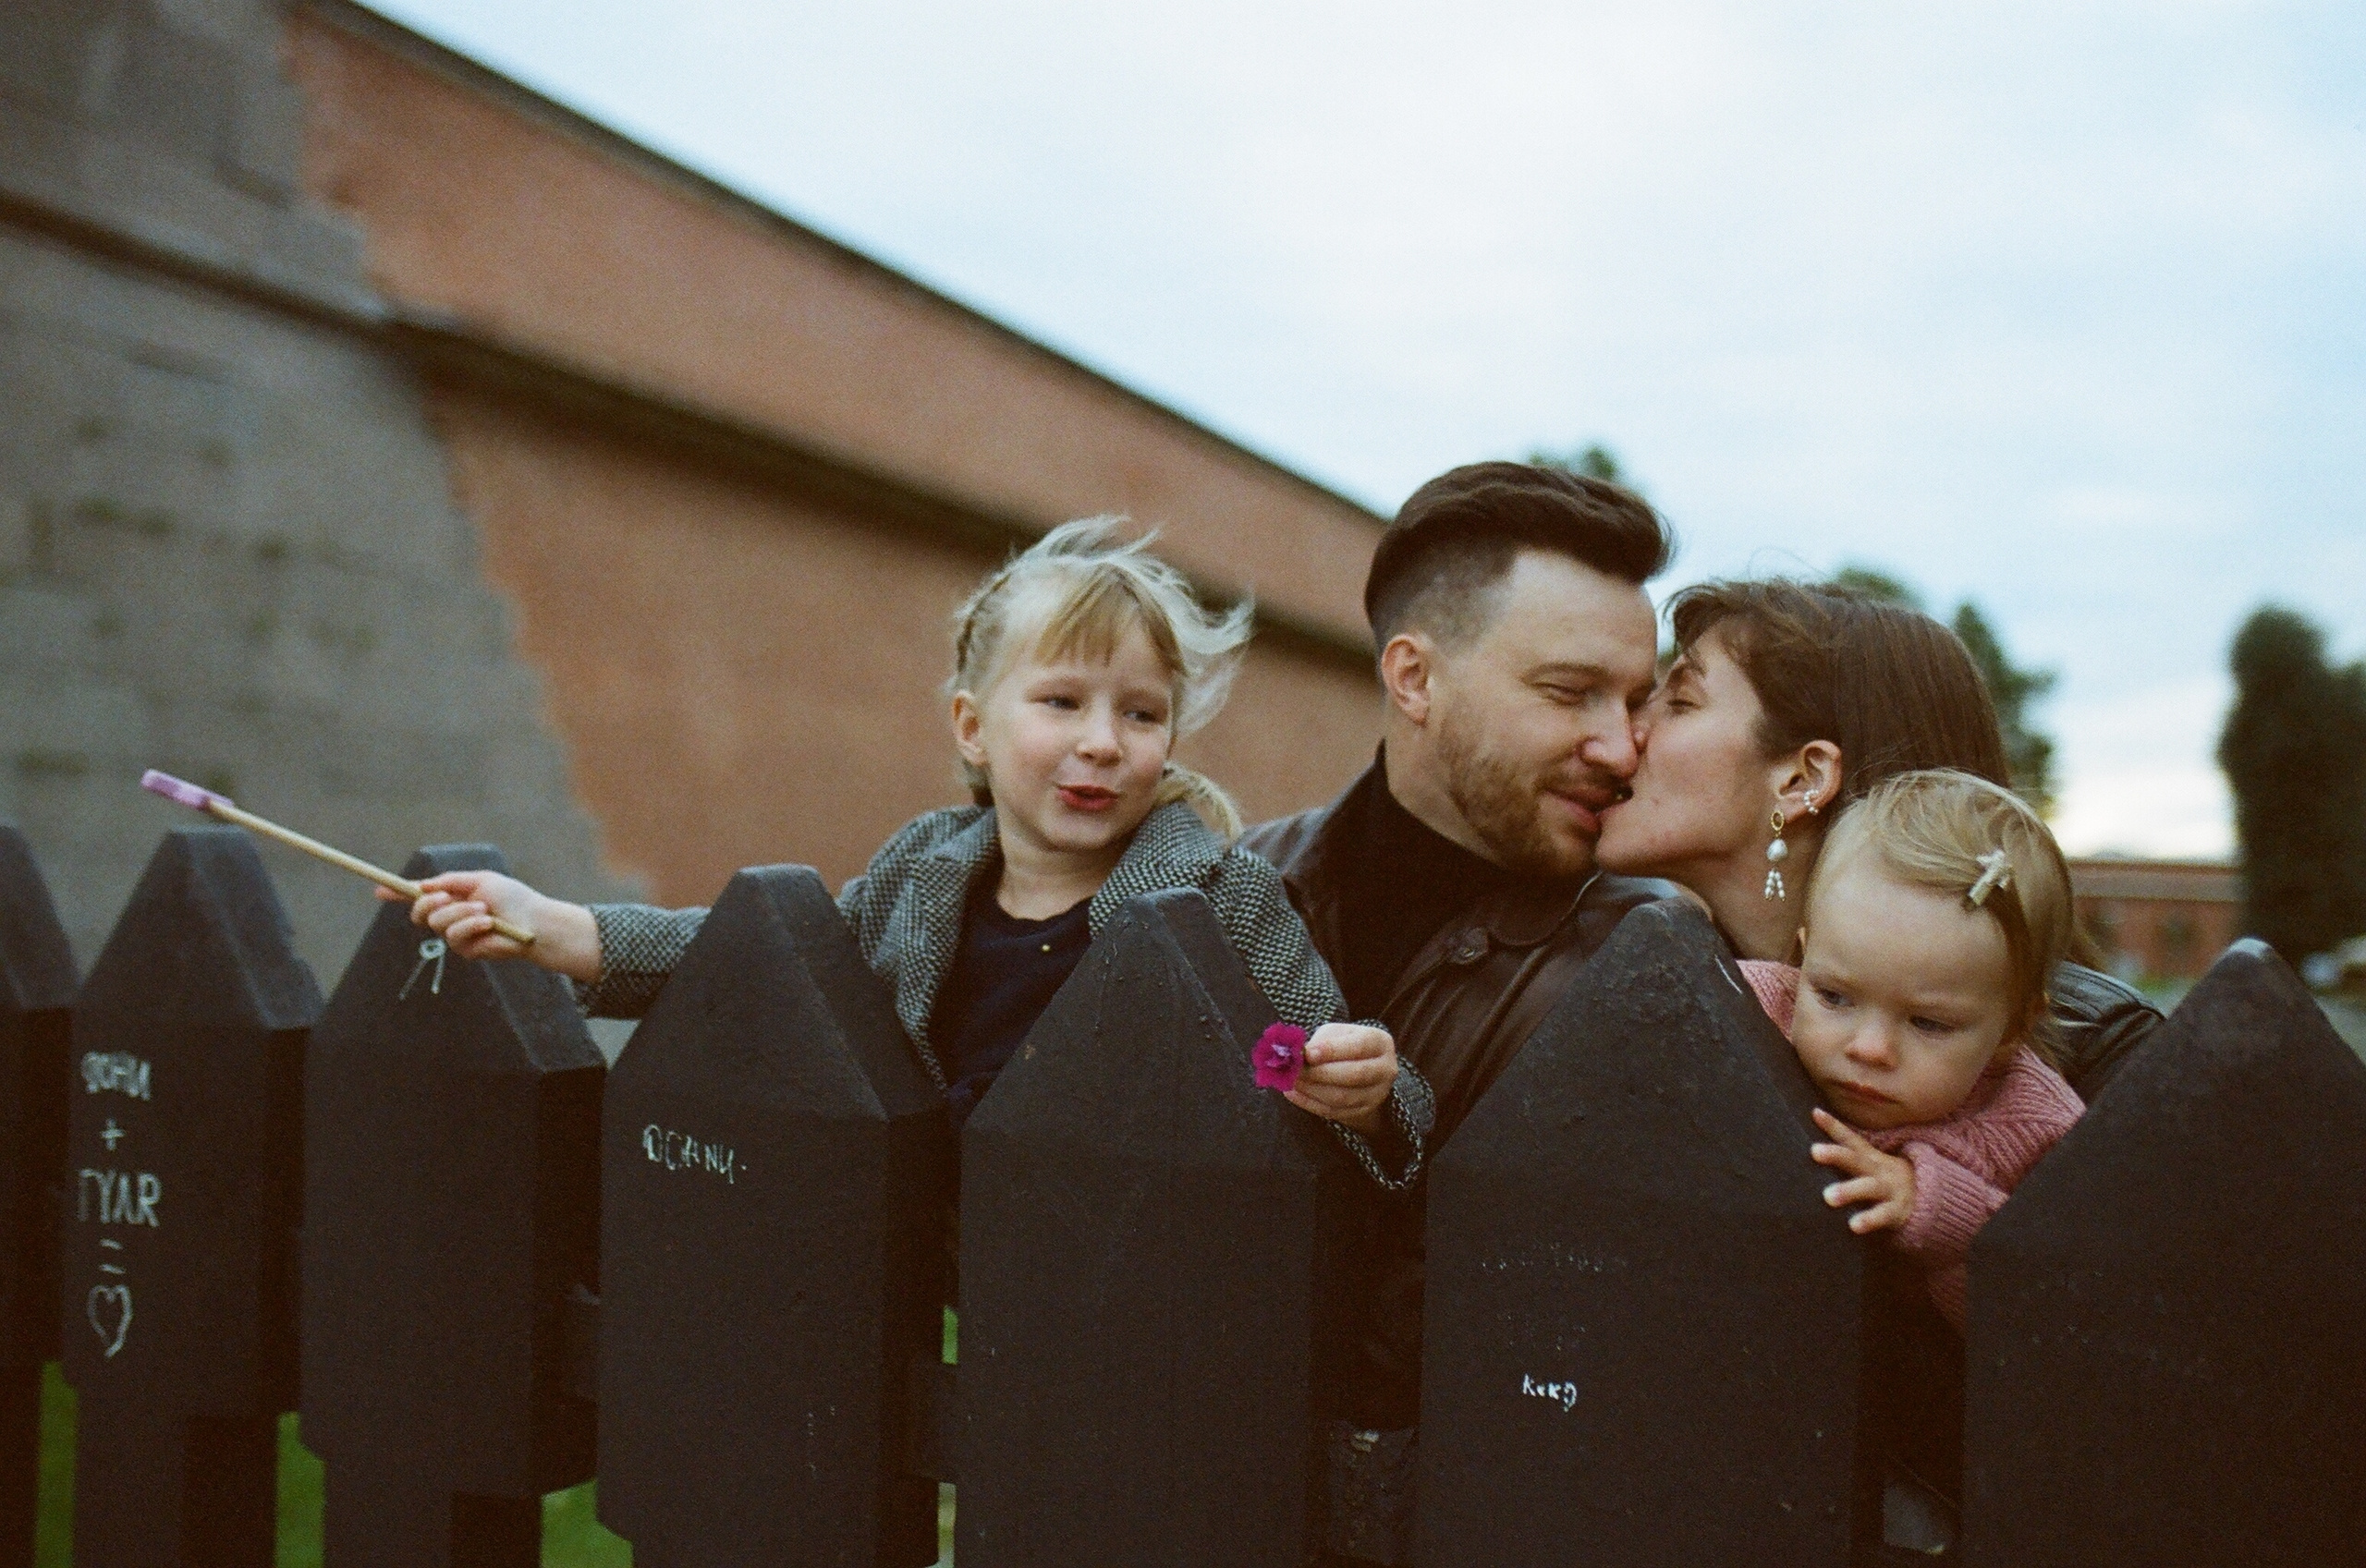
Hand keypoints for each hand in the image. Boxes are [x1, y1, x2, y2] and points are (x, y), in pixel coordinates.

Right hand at [375, 872, 600, 981]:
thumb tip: (423, 885)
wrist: (534, 922)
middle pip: (419, 912)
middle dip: (427, 902)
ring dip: (460, 912)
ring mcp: (456, 935)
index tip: (379, 890)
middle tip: (445, 895)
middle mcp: (450, 916)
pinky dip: (471, 925)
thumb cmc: (513, 899)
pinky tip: (488, 923)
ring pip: (437, 923)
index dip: (398, 894)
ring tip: (485, 910)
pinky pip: (454, 936)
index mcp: (453, 897)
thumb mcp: (480, 880)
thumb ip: (451, 881)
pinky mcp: (465, 951)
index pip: (420, 896)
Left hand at [1285, 1023, 1397, 1135]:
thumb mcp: (1335, 1033)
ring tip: (1291, 1080)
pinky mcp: (1363, 1112)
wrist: (1359, 1068)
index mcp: (1380, 1042)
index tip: (1307, 1053)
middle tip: (1294, 1069)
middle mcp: (1385, 1069)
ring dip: (1312, 1090)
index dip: (1332, 1050)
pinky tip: (1293, 1093)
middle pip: (1353, 1075)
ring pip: (1342, 1097)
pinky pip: (1334, 1112)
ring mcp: (1377, 1094)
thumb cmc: (1343, 1045)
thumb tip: (1299, 1055)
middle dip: (1319, 1073)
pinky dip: (1309, 1103)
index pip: (1359, 1046)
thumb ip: (1320, 1041)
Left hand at [1810, 1108, 1915, 1233]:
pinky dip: (1869, 1220)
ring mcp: (1889, 1189)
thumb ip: (1848, 1158)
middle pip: (1856, 1159)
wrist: (1932, 1201)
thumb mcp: (1871, 1166)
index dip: (1833, 1126)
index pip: (1850, 1139)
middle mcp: (1878, 1170)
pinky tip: (1853, 1226)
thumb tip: (1813, 1146)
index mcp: (1870, 1158)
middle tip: (1814, 1151)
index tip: (1815, 1113)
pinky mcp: (1896, 1211)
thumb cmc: (1887, 1182)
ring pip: (1868, 1188)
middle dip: (1836, 1154)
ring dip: (1849, 1191)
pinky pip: (1882, 1215)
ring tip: (1828, 1197)